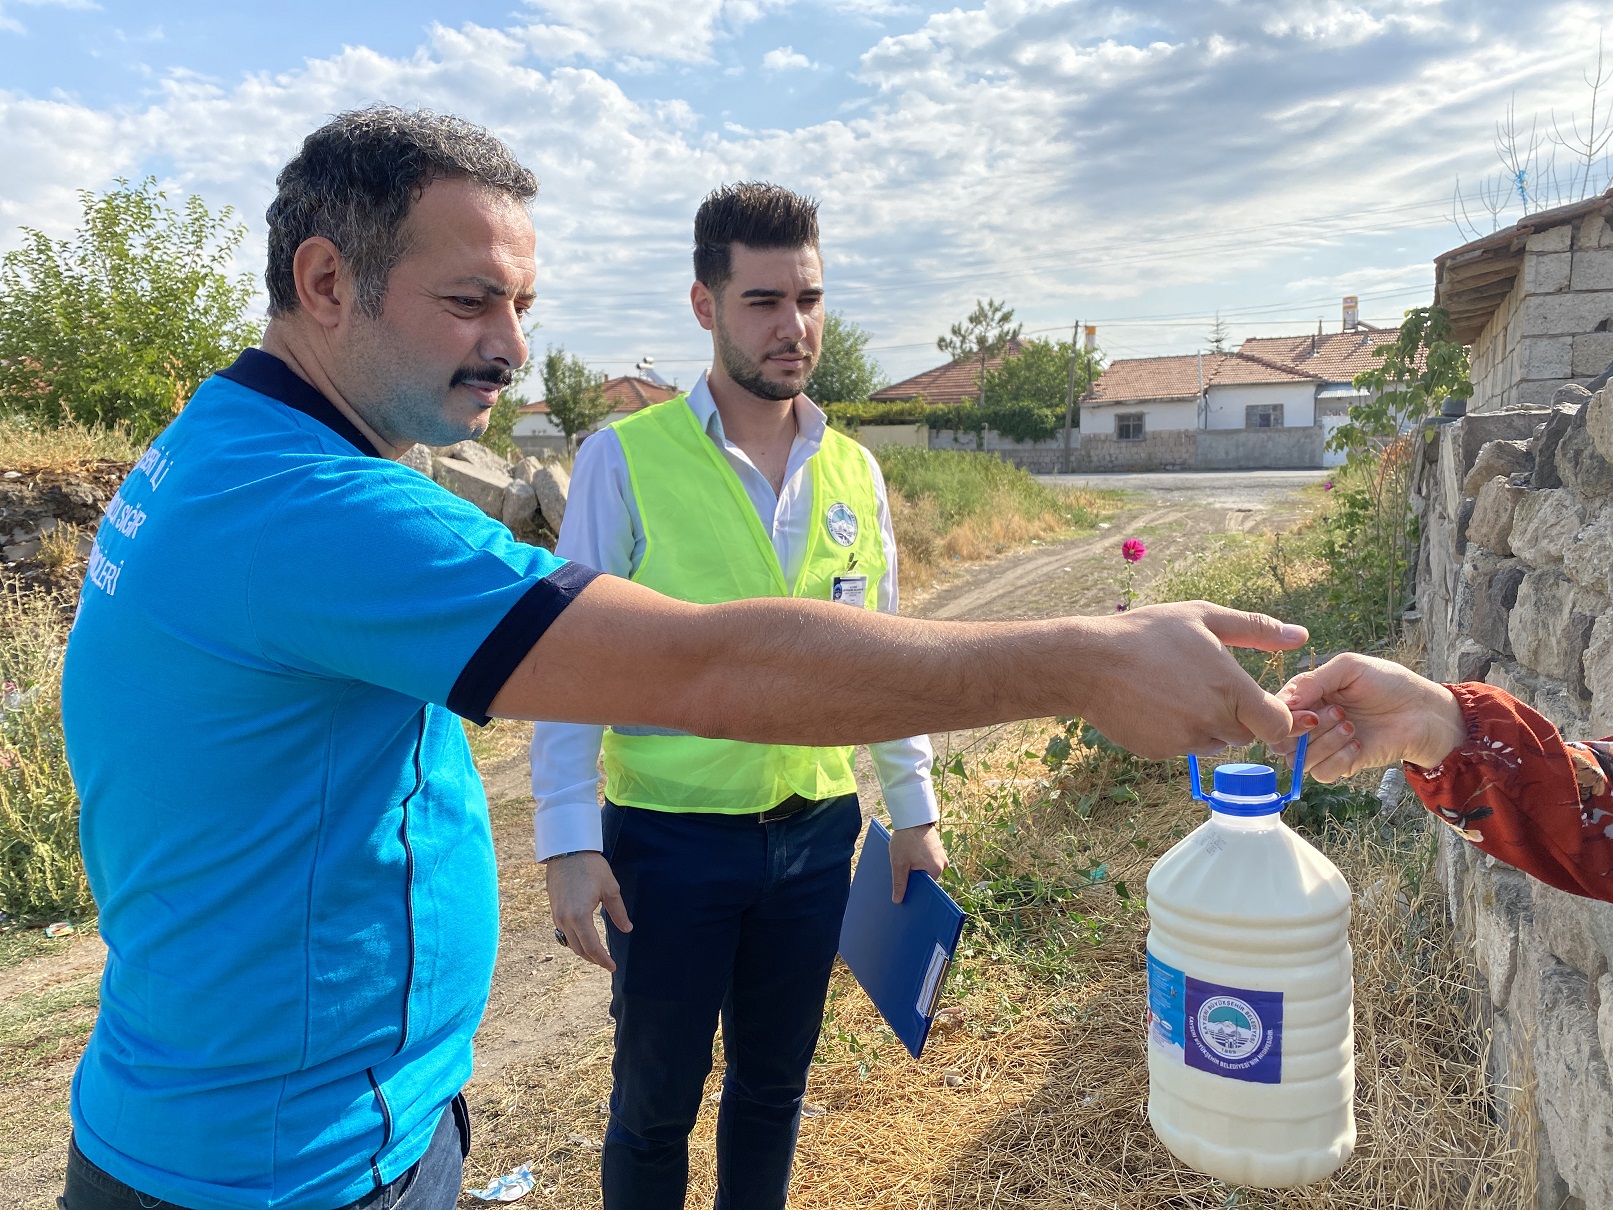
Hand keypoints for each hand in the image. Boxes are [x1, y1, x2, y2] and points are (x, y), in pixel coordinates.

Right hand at [545, 851, 632, 970]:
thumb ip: (618, 912)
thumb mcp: (610, 889)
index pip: (592, 947)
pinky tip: (584, 938)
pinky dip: (575, 940)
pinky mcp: (553, 909)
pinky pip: (563, 932)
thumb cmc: (591, 867)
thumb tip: (627, 929)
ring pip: (570, 942)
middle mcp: (565, 920)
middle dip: (593, 959)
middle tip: (607, 963)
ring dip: (583, 951)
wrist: (567, 850)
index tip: (612, 966)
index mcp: (580, 917)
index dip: (603, 960)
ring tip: (597, 954)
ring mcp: (557, 915)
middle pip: (579, 949)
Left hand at [888, 822, 947, 903]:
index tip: (905, 894)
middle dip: (914, 879)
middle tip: (901, 876)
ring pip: (926, 869)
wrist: (913, 816)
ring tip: (904, 864)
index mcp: (936, 870)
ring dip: (915, 868)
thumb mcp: (899, 863)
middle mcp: (943, 864)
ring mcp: (941, 855)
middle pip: (926, 879)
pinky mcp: (938, 848)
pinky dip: (918, 861)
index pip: (926, 888)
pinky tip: (908, 857)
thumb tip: (898, 900)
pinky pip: (928, 860)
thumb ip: (899, 883)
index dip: (914, 891)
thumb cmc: (906, 839)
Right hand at [1082, 602, 1307, 758]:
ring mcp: (1185, 741)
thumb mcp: (1203, 616)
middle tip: (1206, 687)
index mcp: (1231, 688)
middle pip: (1245, 735)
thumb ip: (1257, 629)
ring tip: (1176, 693)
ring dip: (1207, 726)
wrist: (1089, 662)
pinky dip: (1176, 732)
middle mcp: (1213, 721)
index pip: (1278, 725)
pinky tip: (1155, 705)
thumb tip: (1301, 635)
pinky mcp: (1160, 752)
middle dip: (1236, 717)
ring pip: (1213, 743)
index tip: (1265, 706)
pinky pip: (1181, 748)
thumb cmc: (1147, 632)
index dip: (1277, 717)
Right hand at [1274, 653, 1465, 781]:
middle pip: (1281, 739)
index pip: (1276, 711)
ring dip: (1324, 742)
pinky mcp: (1343, 764)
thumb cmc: (1389, 683)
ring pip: (1299, 759)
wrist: (1424, 712)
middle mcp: (1311, 722)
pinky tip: (1358, 744)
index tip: (1309, 710)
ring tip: (1351, 726)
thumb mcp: (1349, 668)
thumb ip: (1313, 681)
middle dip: (1305, 729)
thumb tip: (1284, 703)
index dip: (1285, 715)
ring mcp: (1325, 745)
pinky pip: (1321, 773)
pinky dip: (1337, 759)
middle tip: (1339, 714)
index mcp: (1307, 696)